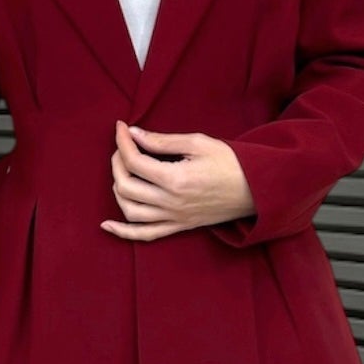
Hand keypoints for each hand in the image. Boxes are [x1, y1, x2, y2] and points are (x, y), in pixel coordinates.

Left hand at [101, 118, 255, 240]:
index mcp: (175, 179)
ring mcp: (174, 218)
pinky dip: (123, 232)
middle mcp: (171, 202)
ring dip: (118, 189)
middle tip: (123, 146)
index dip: (122, 142)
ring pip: (129, 210)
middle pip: (126, 185)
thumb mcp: (198, 143)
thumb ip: (162, 141)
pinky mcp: (179, 227)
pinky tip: (107, 225)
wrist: (256, 190)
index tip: (121, 128)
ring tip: (122, 171)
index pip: (134, 161)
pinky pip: (145, 235)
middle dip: (116, 162)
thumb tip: (134, 134)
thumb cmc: (231, 163)